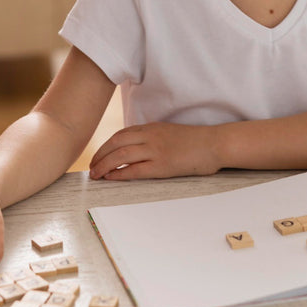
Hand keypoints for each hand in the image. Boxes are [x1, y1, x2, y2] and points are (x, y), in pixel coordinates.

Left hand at [88, 122, 221, 179]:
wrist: (215, 144)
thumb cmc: (196, 141)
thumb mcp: (169, 133)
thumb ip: (153, 137)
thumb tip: (137, 148)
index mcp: (151, 128)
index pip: (121, 134)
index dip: (106, 145)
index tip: (98, 155)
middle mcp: (150, 136)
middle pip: (116, 142)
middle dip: (100, 155)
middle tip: (91, 167)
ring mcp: (156, 150)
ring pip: (121, 154)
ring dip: (104, 164)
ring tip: (96, 174)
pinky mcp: (162, 165)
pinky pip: (135, 169)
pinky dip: (119, 173)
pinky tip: (111, 178)